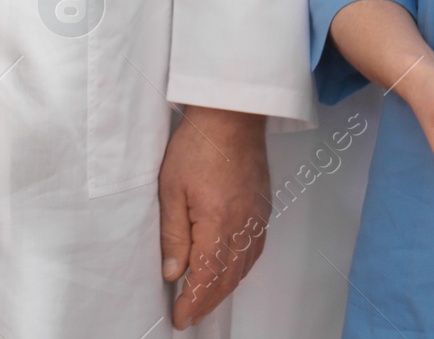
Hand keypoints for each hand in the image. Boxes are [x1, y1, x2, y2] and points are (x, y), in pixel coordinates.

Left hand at [157, 106, 269, 329]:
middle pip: (227, 278)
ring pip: (243, 268)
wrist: (231, 115)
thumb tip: (172, 273)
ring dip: (224, 288)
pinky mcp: (263, 209)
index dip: (193, 302)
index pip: (206, 277)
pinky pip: (254, 251)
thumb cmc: (197, 145)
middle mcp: (243, 227)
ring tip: (204, 300)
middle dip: (208, 302)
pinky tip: (229, 272)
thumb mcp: (171, 188)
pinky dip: (240, 269)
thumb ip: (173, 234)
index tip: (180, 319)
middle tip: (189, 316)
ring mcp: (257, 218)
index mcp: (218, 223)